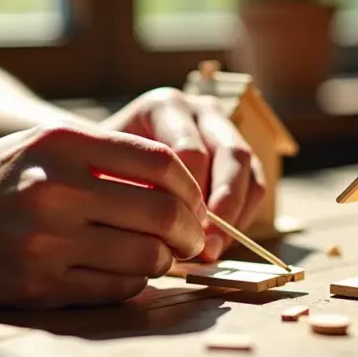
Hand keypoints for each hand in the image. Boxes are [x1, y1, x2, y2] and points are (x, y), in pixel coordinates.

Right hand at [0, 125, 206, 308]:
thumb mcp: (46, 146)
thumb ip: (110, 161)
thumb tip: (184, 196)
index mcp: (65, 143)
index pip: (162, 163)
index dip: (192, 189)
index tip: (195, 206)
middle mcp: (57, 188)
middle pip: (163, 213)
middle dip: (189, 232)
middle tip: (190, 240)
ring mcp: (47, 239)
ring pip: (146, 257)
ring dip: (163, 261)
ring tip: (156, 256)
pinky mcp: (38, 285)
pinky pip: (116, 289)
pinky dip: (133, 284)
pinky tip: (123, 274)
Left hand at [101, 88, 265, 261]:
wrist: (103, 165)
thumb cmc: (101, 174)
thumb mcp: (105, 178)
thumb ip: (131, 195)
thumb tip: (168, 235)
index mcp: (163, 107)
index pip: (189, 151)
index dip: (187, 196)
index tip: (175, 233)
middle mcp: (198, 110)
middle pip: (230, 153)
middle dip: (223, 206)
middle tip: (207, 246)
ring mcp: (223, 129)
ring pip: (247, 168)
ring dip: (235, 214)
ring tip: (214, 249)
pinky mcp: (239, 154)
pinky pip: (256, 183)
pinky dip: (244, 215)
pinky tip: (222, 241)